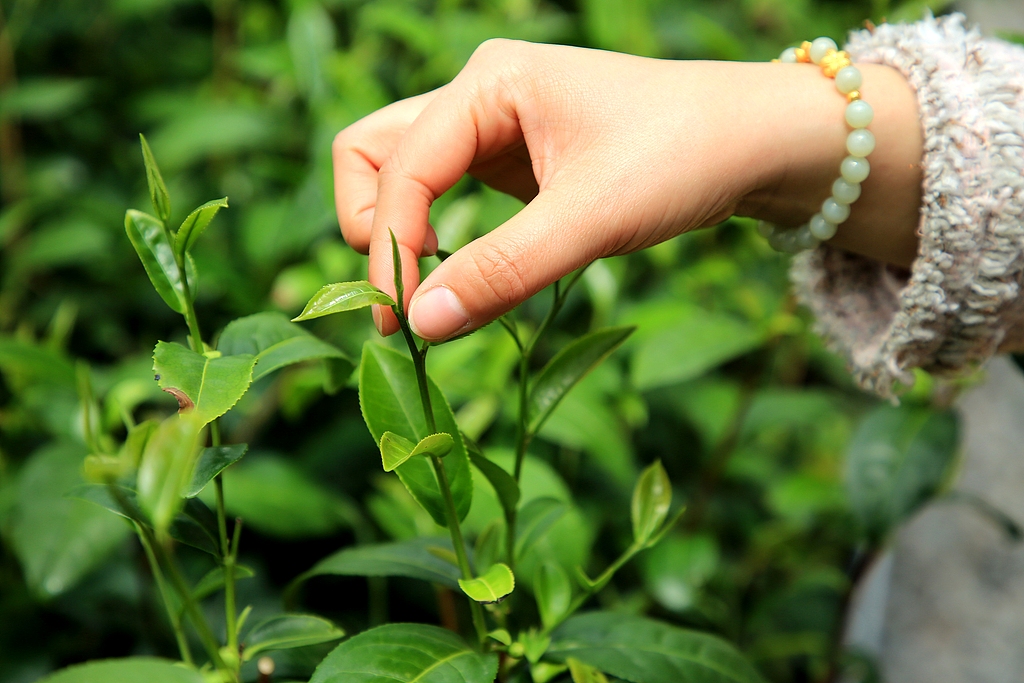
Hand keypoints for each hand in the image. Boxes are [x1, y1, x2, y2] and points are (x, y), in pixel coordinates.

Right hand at [333, 39, 921, 340]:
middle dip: (372, 225)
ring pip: (405, 173)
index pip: (398, 166)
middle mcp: (480, 95)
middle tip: (400, 299)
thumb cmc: (683, 156)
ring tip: (426, 295)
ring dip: (401, 231)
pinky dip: (438, 236)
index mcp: (489, 83)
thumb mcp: (592, 218)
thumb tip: (420, 323)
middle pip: (374, 152)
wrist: (755, 140)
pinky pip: (447, 194)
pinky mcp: (513, 158)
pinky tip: (465, 275)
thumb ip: (503, 270)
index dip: (386, 246)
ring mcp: (494, 126)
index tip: (400, 321)